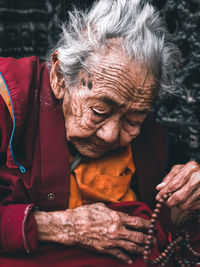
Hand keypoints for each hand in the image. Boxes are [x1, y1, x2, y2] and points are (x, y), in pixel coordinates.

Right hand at [35, 202, 150, 263]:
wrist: (72, 226)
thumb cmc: (84, 214)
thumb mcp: (101, 206)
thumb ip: (112, 210)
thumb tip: (119, 212)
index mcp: (117, 217)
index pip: (138, 222)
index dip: (147, 225)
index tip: (152, 226)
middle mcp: (117, 230)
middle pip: (139, 237)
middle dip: (148, 239)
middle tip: (153, 239)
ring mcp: (112, 241)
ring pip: (132, 248)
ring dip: (142, 249)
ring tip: (147, 250)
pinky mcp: (105, 249)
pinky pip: (119, 255)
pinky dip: (126, 258)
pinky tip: (131, 260)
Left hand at [156, 161, 199, 209]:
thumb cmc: (189, 171)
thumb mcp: (178, 170)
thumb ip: (168, 178)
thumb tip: (159, 188)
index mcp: (191, 168)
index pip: (174, 184)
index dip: (165, 192)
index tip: (158, 197)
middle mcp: (198, 178)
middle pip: (180, 197)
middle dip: (169, 202)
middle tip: (165, 202)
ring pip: (185, 205)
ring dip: (177, 204)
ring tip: (176, 199)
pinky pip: (191, 208)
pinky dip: (186, 205)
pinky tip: (185, 199)